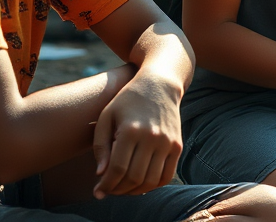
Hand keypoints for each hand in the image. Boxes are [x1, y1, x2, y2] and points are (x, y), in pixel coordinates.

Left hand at [92, 73, 182, 198]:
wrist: (160, 84)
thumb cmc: (128, 100)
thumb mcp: (107, 116)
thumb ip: (100, 146)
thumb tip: (101, 174)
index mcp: (131, 129)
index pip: (117, 170)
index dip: (106, 185)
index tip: (98, 191)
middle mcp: (152, 137)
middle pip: (133, 178)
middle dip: (117, 190)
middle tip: (109, 189)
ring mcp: (167, 142)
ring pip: (150, 181)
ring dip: (134, 191)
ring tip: (123, 187)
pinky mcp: (177, 145)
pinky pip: (166, 176)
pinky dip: (153, 186)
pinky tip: (141, 183)